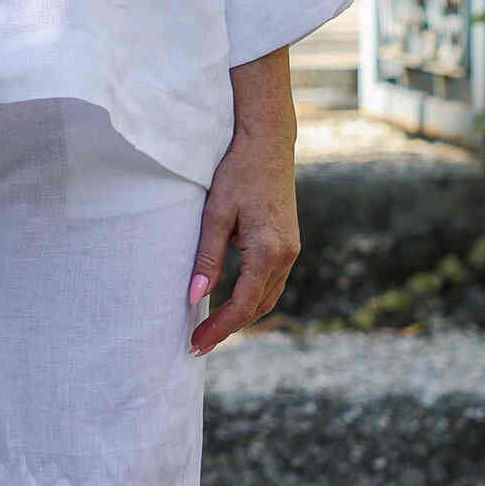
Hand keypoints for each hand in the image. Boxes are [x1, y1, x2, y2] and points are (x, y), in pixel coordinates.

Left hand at [186, 49, 298, 356]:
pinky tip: (231, 301)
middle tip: (198, 342)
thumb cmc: (238, 172)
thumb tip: (194, 296)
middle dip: (229, 328)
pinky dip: (252, 297)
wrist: (267, 142)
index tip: (195, 343)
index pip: (243, 305)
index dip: (219, 328)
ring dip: (241, 316)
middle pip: (258, 307)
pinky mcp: (288, 242)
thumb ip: (206, 257)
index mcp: (268, 250)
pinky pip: (271, 281)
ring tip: (211, 328)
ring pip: (267, 297)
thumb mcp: (215, 214)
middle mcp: (285, 255)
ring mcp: (291, 249)